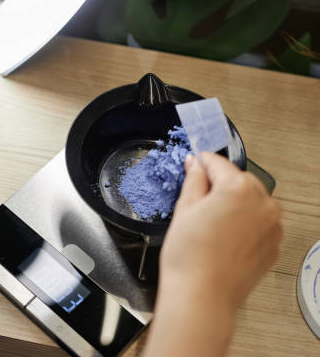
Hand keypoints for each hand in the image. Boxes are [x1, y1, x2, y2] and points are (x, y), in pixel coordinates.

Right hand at [161, 152, 281, 308]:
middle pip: (239, 180)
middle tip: (196, 200)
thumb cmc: (190, 256)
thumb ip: (194, 180)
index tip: (194, 163)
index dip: (201, 162)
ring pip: (251, 200)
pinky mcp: (272, 244)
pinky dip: (244, 223)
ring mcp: (271, 225)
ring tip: (210, 222)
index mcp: (238, 188)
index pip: (218, 163)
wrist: (202, 295)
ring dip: (234, 203)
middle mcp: (262, 203)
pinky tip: (222, 236)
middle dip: (219, 185)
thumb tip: (196, 165)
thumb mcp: (184, 208)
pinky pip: (258, 222)